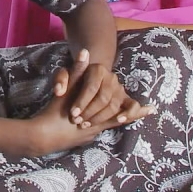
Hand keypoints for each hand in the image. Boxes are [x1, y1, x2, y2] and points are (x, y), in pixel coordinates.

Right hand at [24, 64, 151, 157]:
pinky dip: (102, 126)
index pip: (122, 111)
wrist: (39, 138)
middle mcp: (96, 128)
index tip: (153, 108)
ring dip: (117, 121)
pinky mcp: (80, 139)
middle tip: (148, 111)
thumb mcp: (67, 90)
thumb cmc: (54, 113)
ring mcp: (89, 135)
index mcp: (97, 117)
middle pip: (118, 121)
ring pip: (108, 127)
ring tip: (128, 118)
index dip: (137, 110)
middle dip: (131, 115)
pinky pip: (96, 132)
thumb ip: (77, 71)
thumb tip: (85, 52)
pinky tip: (99, 125)